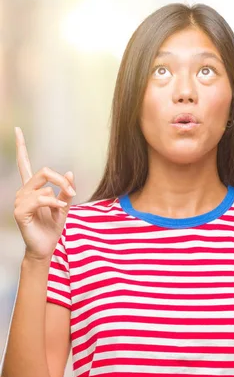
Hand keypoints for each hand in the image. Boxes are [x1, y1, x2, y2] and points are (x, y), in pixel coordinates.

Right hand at [13, 127, 75, 261]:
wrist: (45, 247)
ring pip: (43, 185)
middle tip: (72, 194)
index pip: (24, 163)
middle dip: (62, 181)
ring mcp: (20, 201)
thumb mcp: (64, 206)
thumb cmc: (51, 227)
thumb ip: (66, 190)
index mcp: (33, 188)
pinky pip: (40, 198)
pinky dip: (53, 203)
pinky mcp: (20, 211)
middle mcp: (23, 191)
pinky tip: (58, 210)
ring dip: (59, 195)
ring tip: (62, 207)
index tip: (18, 130)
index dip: (21, 147)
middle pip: (43, 171)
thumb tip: (70, 172)